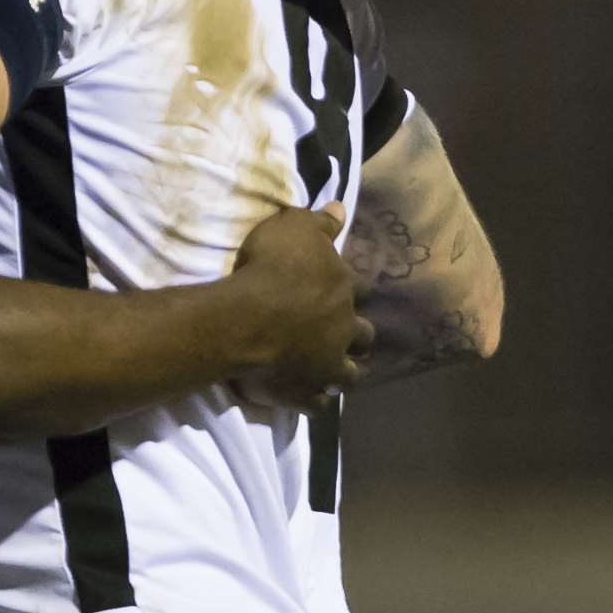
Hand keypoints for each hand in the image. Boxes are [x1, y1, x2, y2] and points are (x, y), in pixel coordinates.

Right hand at [227, 201, 373, 412]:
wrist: (248, 317)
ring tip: (328, 370)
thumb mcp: (294, 227)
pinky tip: (305, 395)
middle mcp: (343, 329)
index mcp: (342, 289)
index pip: (359, 287)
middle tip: (339, 333)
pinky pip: (316, 404)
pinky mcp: (305, 392)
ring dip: (341, 372)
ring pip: (348, 375)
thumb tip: (342, 207)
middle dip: (355, 335)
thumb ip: (320, 221)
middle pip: (363, 336)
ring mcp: (327, 365)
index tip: (341, 288)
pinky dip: (312, 400)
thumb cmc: (271, 267)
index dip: (350, 288)